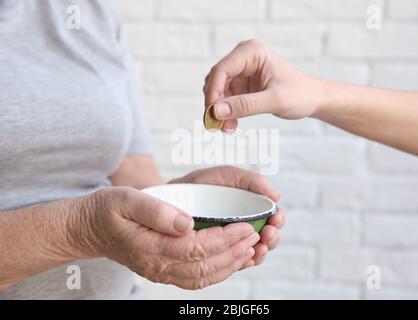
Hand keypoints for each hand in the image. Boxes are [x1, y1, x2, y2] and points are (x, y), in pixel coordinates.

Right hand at [69, 187, 259, 289]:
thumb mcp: (126, 199)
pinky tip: (231, 260)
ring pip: (203, 277)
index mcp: (150, 247)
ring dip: (230, 265)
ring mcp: (161, 272)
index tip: (244, 226)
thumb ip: (156, 211)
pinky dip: (218, 272)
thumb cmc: (108, 209)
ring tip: (250, 248)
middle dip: (234, 252)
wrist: (89, 229)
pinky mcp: (164, 271)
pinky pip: (196, 279)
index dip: (224, 239)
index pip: (196, 248)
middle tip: (255, 235)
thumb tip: (187, 223)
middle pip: (205, 266)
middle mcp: (157, 266)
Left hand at [170, 165, 284, 266]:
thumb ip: (249, 180)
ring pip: (253, 254)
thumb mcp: (225, 176)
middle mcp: (243, 228)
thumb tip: (276, 196)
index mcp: (250, 209)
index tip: (276, 218)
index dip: (278, 220)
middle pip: (267, 239)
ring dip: (261, 252)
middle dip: (273, 238)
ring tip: (258, 247)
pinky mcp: (216, 255)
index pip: (272, 218)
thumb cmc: (200, 185)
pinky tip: (243, 258)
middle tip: (268, 233)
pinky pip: (232, 264)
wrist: (168, 198)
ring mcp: (230, 243)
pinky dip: (241, 263)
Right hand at [203, 39, 323, 131]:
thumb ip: (246, 106)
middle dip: (215, 105)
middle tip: (218, 127)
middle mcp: (243, 58)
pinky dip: (225, 113)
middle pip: (216, 81)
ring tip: (228, 129)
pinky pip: (224, 99)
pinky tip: (230, 126)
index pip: (221, 70)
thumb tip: (216, 112)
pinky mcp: (241, 85)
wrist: (312, 99)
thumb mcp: (274, 101)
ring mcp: (241, 72)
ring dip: (219, 112)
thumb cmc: (300, 94)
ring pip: (217, 92)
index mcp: (251, 52)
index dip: (212, 93)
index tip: (211, 115)